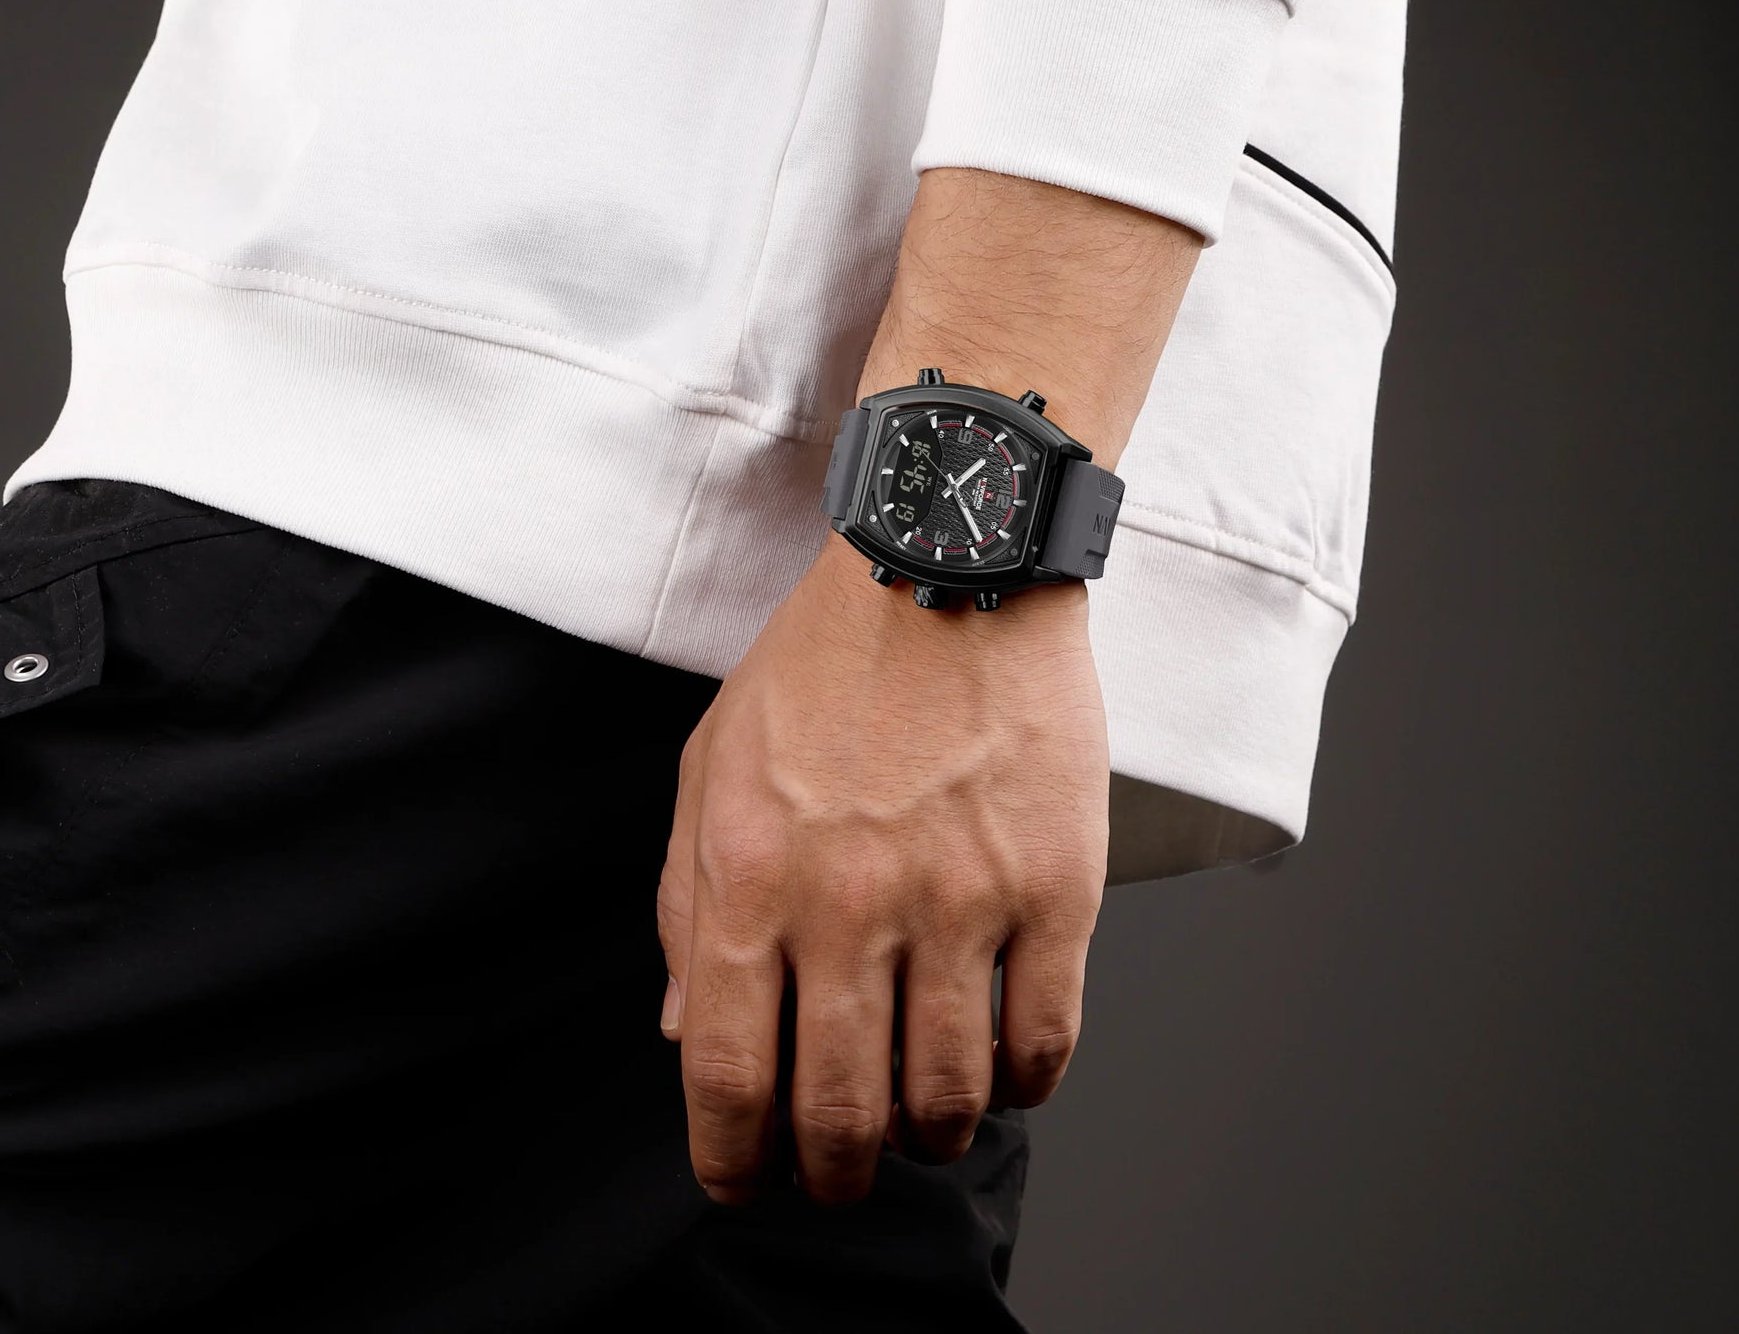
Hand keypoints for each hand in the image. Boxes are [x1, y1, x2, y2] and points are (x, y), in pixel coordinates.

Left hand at [656, 540, 1107, 1203]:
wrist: (950, 563)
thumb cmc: (825, 663)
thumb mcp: (714, 764)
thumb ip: (687, 904)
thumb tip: (683, 1033)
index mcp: (749, 874)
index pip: (726, 1074)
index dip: (731, 1158)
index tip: (743, 1176)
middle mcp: (848, 901)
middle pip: (837, 1115)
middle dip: (830, 1172)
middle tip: (838, 1168)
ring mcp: (959, 900)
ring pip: (946, 1102)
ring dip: (929, 1136)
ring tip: (922, 1116)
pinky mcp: (1055, 889)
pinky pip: (1043, 1046)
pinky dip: (1020, 1084)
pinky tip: (1001, 1062)